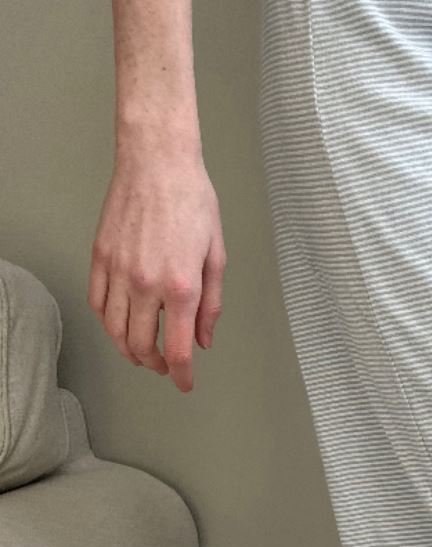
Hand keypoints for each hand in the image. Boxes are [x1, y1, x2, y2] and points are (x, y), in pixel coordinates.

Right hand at [89, 137, 226, 392]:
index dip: (182, 374)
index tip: (184, 383)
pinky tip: (121, 324)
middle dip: (156, 365)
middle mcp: (146, 284)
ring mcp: (119, 271)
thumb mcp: (216, 255)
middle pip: (142, 346)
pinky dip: (109, 322)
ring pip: (115, 330)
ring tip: (143, 352)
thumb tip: (204, 339)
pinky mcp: (100, 258)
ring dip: (129, 350)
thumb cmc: (192, 200)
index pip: (179, 349)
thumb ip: (211, 303)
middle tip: (166, 366)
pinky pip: (99, 303)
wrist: (157, 162)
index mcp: (181, 286)